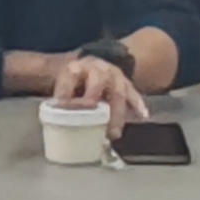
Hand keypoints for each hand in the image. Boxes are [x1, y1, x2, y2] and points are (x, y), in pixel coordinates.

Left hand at [12, 50, 150, 120]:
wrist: (92, 66)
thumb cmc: (75, 81)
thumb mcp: (63, 84)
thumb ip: (60, 96)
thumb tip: (57, 111)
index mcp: (76, 68)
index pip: (71, 79)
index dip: (67, 95)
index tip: (65, 109)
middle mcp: (98, 69)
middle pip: (98, 84)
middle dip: (94, 103)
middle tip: (94, 123)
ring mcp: (114, 76)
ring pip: (118, 93)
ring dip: (117, 114)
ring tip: (114, 133)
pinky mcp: (126, 84)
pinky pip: (134, 94)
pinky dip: (138, 105)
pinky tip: (142, 115)